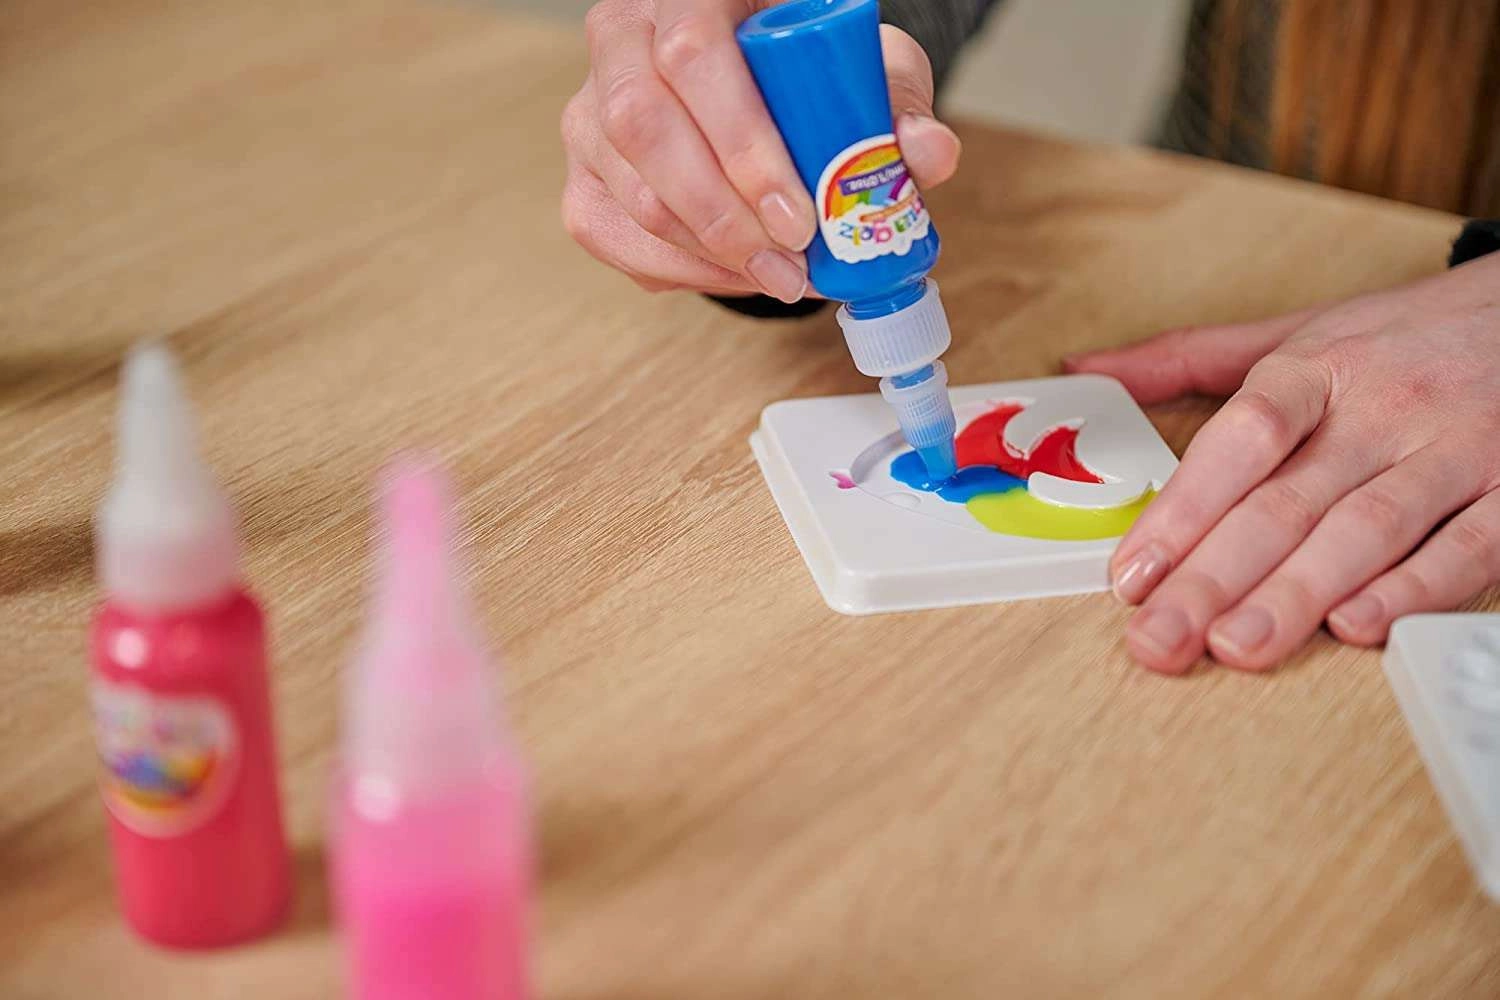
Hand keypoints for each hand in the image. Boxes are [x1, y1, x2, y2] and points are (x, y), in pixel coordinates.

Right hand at [560, 0, 961, 300]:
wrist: (754, 85)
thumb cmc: (804, 68)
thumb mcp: (863, 66)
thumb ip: (897, 102)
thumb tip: (928, 155)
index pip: (691, 55)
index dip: (741, 144)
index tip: (799, 217)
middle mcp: (619, 38)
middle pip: (643, 128)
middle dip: (724, 217)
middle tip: (791, 267)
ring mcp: (588, 109)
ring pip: (630, 194)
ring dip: (710, 255)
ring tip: (781, 278)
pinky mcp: (583, 176)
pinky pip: (615, 237)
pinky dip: (682, 270)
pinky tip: (739, 274)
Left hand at [1065, 253, 1499, 672]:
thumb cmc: (1404, 336)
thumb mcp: (1297, 331)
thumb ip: (1188, 357)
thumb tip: (1085, 371)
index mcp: (1318, 367)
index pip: (1243, 436)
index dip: (1185, 506)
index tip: (1131, 571)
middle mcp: (1384, 408)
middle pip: (1288, 500)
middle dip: (1214, 578)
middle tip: (1160, 637)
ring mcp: (1454, 449)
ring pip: (1367, 529)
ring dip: (1299, 593)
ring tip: (1238, 645)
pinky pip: (1468, 545)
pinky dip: (1414, 589)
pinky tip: (1357, 626)